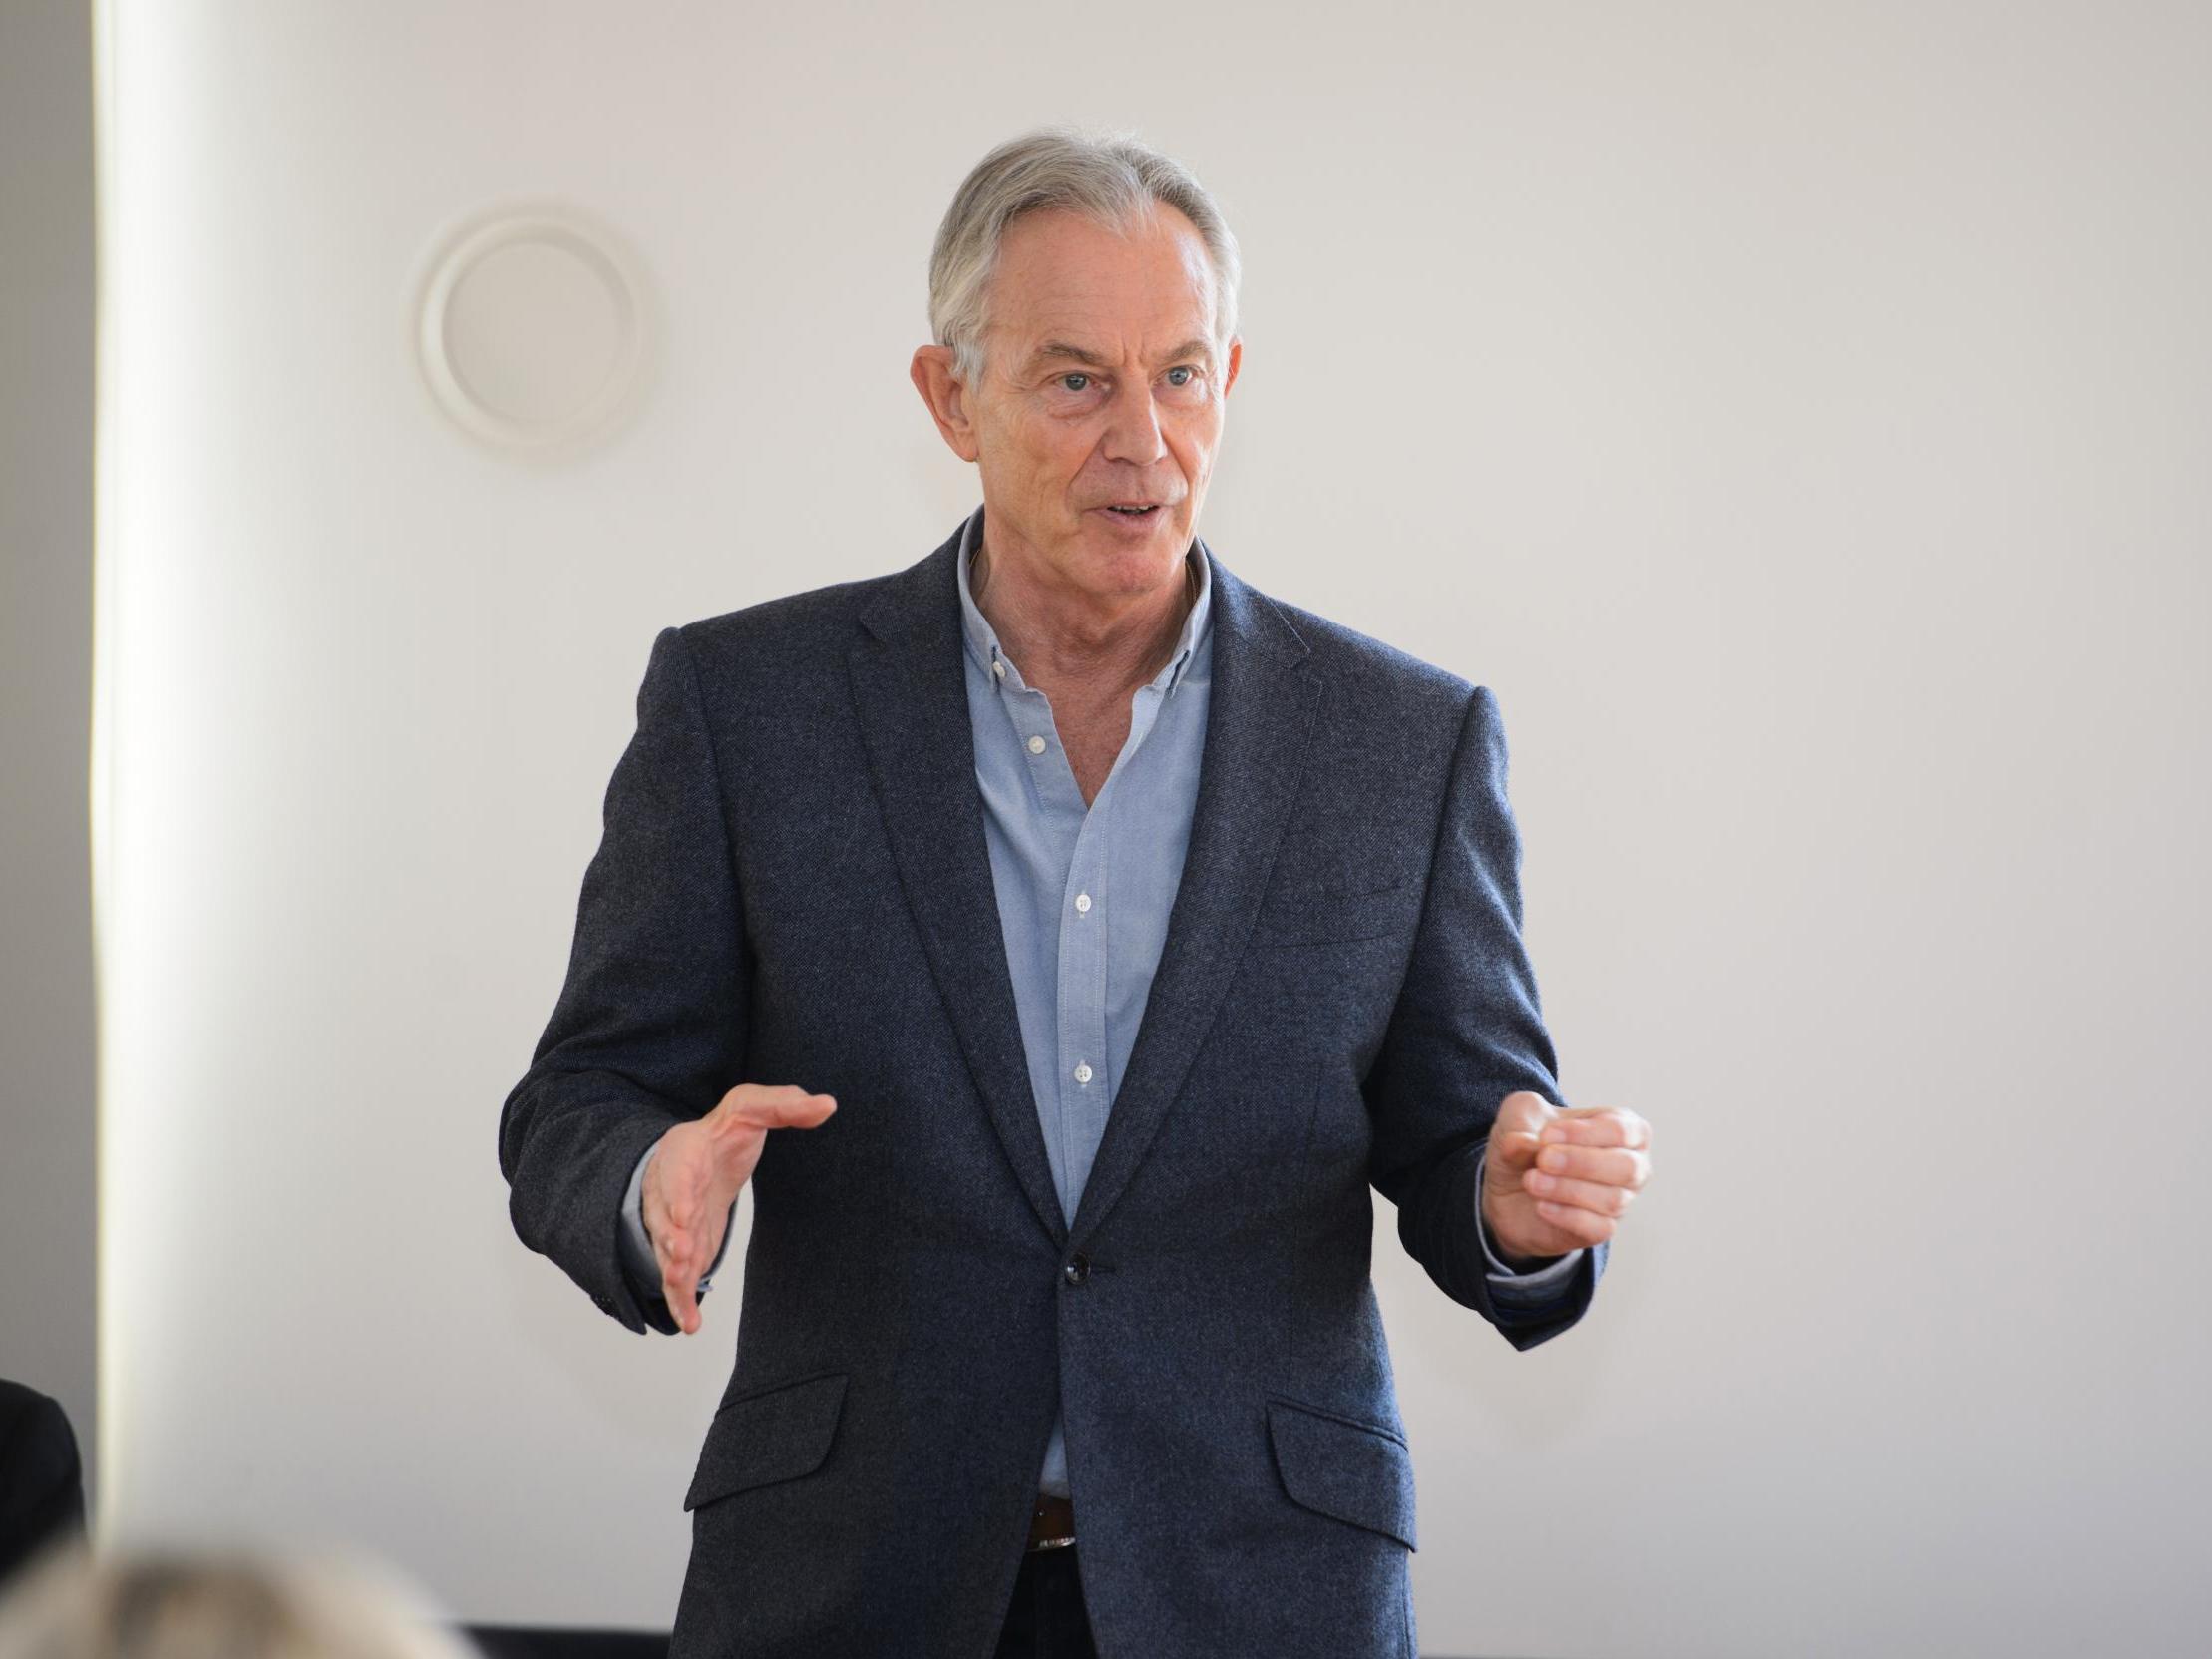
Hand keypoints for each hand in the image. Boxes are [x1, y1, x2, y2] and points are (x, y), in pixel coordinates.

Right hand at [642, 1083, 836, 1333]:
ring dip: (674, 1269)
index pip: (681, 1169)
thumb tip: (828, 1104)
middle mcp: (672, 1188)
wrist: (697, 1155)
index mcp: (687, 1149)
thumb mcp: (752, 1108)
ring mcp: (673, 1223)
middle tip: (682, 1253)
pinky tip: (690, 1325)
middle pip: (666, 1213)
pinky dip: (681, 1300)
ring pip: (667, 1249)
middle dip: (672, 1234)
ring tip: (682, 1284)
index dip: (680, 1191)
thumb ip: (787, 1105)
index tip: (685, 1213)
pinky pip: (676, 1278)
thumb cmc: (726, 1132)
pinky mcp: (683, 1249)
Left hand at [1480, 1091, 1649, 1265]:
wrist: (1508, 1186)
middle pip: (1627, 1167)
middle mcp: (1630, 1165)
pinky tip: (1541, 1206)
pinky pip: (1599, 1228)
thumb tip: (1525, 1143)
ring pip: (1612, 1200)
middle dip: (1582, 1162)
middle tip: (1543, 1160)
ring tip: (1532, 1181)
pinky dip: (1567, 1216)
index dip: (1582, 1133)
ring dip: (1567, 1189)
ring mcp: (1620, 1200)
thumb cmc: (1528, 1142)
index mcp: (1622, 1128)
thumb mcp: (1517, 1117)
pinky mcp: (1601, 1230)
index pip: (1620, 1130)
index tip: (1545, 1136)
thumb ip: (1520, 1120)